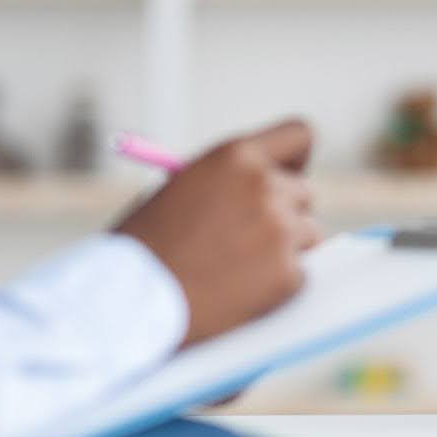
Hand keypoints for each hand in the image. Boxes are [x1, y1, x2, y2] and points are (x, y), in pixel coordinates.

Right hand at [113, 119, 320, 346]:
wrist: (128, 301)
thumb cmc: (143, 248)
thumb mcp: (180, 190)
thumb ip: (225, 183)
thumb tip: (263, 189)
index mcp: (235, 155)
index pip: (298, 135)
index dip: (296, 158)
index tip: (290, 174)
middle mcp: (264, 185)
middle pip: (304, 192)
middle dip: (284, 214)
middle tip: (253, 238)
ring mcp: (280, 230)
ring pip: (309, 235)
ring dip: (284, 250)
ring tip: (237, 269)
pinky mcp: (287, 273)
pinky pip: (300, 275)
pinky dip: (278, 287)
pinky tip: (239, 293)